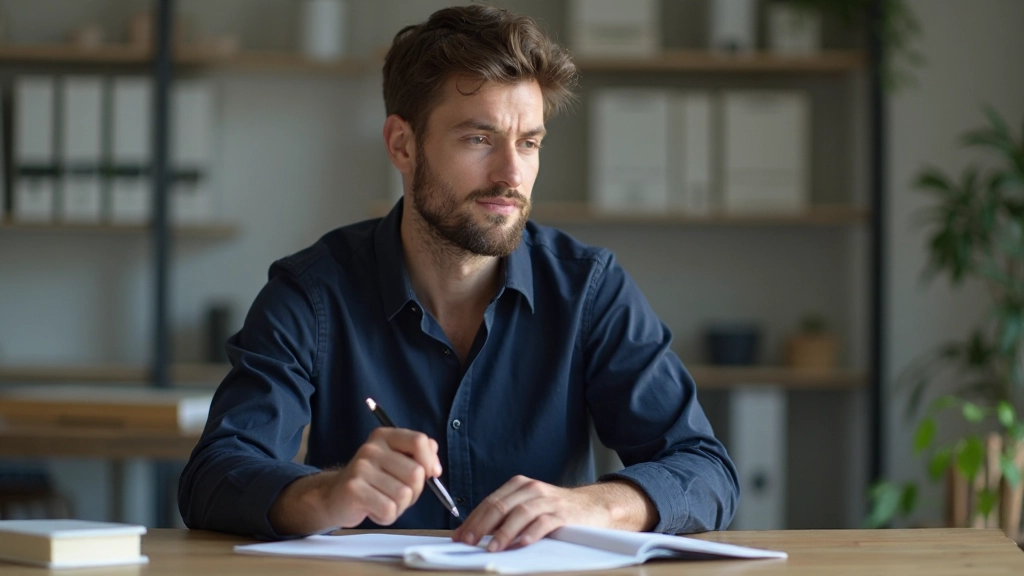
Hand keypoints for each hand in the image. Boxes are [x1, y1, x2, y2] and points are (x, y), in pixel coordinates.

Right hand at [328, 427, 442, 526]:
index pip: (419, 441)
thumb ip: (419, 455)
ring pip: (404, 494)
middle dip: (415, 491)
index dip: (430, 461)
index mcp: (384, 437)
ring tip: (384, 501)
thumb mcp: (396, 462)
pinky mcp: (354, 490)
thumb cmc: (373, 481)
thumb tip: (435, 467)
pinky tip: (374, 510)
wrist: (334, 496)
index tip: (431, 474)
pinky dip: (387, 517)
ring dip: (400, 506)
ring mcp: (361, 468)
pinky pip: (389, 509)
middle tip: (398, 493)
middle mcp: (371, 449)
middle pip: (416, 473)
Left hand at [452, 476, 618, 551]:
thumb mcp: (528, 506)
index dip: (473, 519)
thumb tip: (476, 533)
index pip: (490, 502)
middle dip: (481, 526)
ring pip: (521, 514)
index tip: (459, 536)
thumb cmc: (555, 510)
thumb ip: (506, 516)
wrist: (592, 507)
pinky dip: (531, 533)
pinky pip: (545, 522)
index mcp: (520, 485)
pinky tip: (522, 543)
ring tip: (492, 547)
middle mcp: (532, 489)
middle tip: (468, 542)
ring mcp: (549, 500)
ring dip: (504, 532)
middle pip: (501, 506)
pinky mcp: (564, 514)